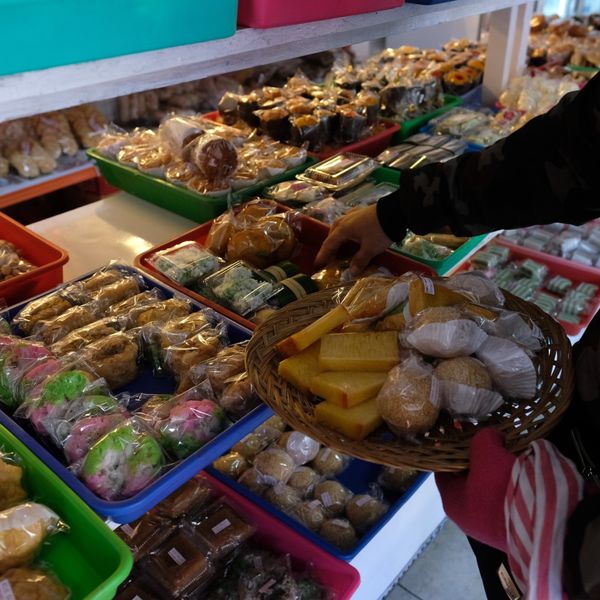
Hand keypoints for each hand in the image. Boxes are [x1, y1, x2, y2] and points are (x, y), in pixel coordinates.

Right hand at [315, 205, 392, 274]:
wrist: (396, 211)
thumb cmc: (379, 231)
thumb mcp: (370, 249)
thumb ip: (360, 260)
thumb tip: (352, 272)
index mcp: (343, 229)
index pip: (329, 244)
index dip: (323, 255)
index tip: (317, 263)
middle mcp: (345, 220)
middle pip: (333, 233)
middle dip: (330, 245)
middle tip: (329, 256)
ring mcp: (354, 214)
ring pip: (340, 226)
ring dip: (338, 237)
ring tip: (339, 245)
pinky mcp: (362, 212)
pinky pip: (349, 222)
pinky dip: (347, 230)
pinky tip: (352, 232)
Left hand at [435, 428, 515, 551]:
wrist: (543, 524)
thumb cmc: (501, 486)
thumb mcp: (487, 452)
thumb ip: (483, 438)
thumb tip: (491, 436)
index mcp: (452, 502)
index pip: (443, 472)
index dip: (450, 453)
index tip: (459, 438)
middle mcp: (467, 518)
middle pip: (466, 481)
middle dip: (475, 461)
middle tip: (485, 443)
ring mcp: (491, 527)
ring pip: (488, 491)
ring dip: (496, 473)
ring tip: (505, 453)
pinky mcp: (513, 530)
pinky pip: (506, 501)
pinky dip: (510, 486)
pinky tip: (519, 471)